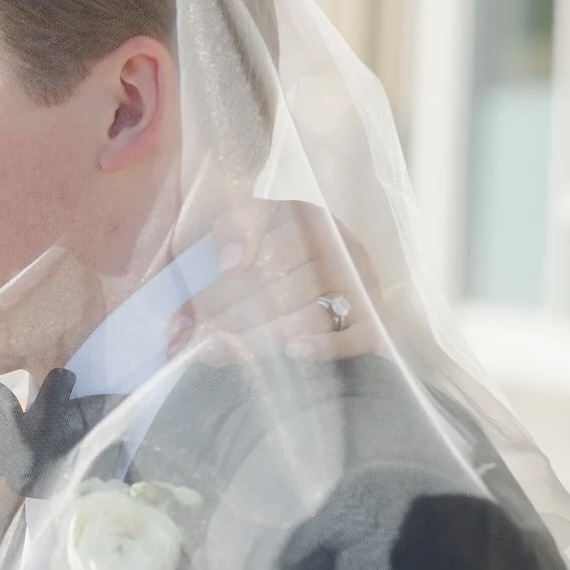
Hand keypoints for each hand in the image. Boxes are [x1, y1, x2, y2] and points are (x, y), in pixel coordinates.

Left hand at [171, 201, 385, 363]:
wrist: (308, 274)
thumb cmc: (262, 250)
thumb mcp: (242, 223)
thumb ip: (231, 230)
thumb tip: (232, 265)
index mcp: (307, 216)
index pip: (269, 252)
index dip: (226, 283)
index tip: (195, 305)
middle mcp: (340, 245)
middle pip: (284, 288)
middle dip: (234, 317)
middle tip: (199, 339)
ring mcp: (362, 283)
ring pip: (311, 315)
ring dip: (263, 338)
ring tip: (219, 352)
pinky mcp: (373, 318)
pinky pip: (357, 336)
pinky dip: (325, 347)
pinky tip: (292, 353)